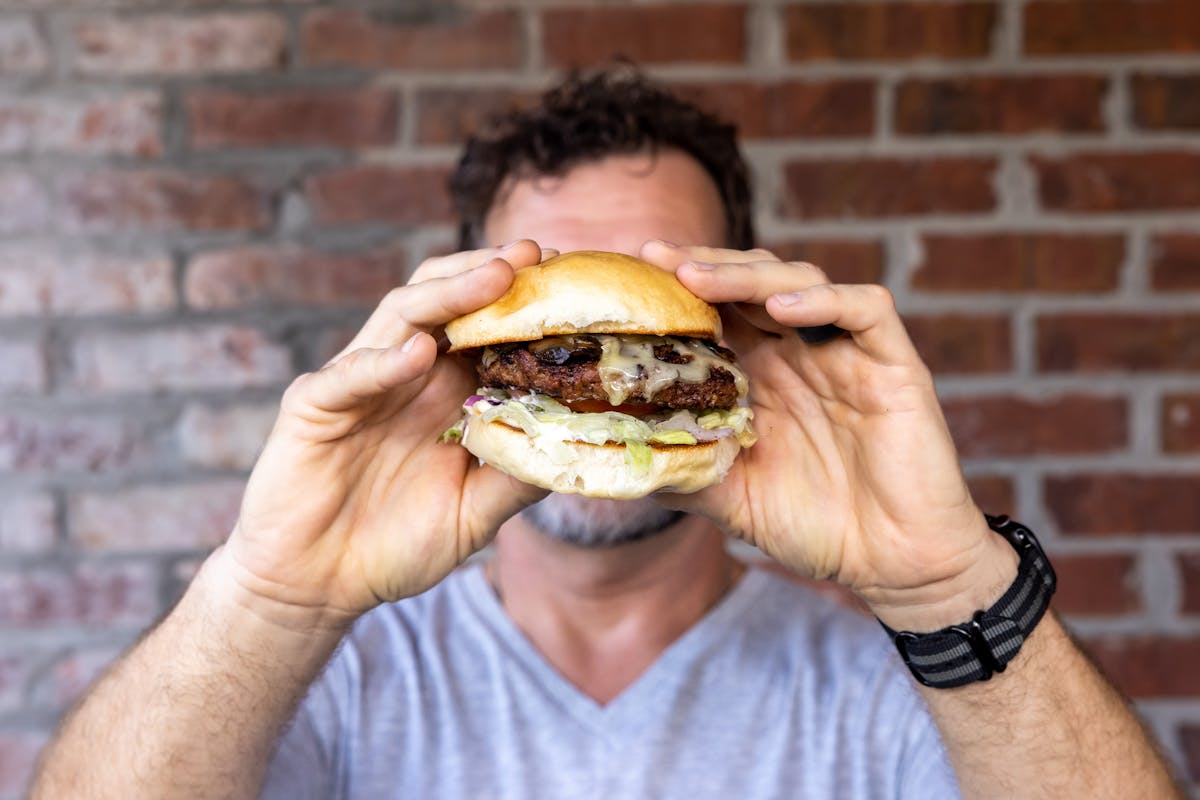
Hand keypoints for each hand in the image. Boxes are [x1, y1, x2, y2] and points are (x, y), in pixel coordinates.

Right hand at [223, 241, 550, 623]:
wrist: (318, 586)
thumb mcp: (473, 514)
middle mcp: (406, 374)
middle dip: (489, 272)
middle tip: (535, 255)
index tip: (571, 278)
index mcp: (446, 391)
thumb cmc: (395, 545)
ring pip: (401, 316)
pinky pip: (349, 375)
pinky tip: (421, 355)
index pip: (485, 325)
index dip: (523, 300)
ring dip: (449, 294)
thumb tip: (580, 448)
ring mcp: (360, 383)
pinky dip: (384, 362)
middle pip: (446, 300)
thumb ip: (517, 479)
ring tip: (495, 278)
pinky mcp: (314, 405)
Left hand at [640, 241, 1016, 630]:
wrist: (893, 564)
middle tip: (653, 258)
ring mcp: (847, 352)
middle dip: (701, 266)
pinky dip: (825, 301)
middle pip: (750, 281)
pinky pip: (866, 310)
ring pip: (801, 282)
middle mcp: (800, 351)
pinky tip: (781, 307)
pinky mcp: (893, 364)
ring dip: (748, 275)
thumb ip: (680, 470)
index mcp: (761, 373)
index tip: (626, 276)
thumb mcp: (729, 497)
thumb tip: (609, 457)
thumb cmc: (815, 525)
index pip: (715, 310)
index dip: (674, 289)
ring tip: (697, 279)